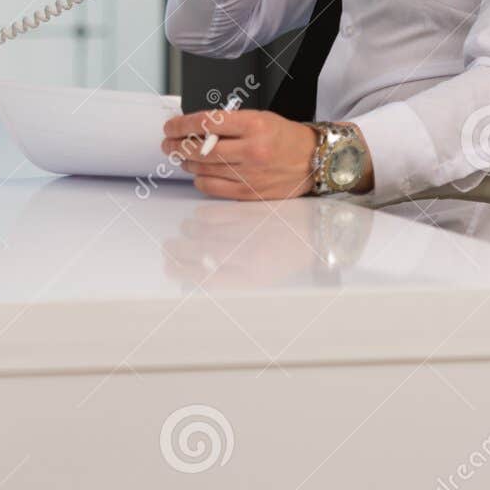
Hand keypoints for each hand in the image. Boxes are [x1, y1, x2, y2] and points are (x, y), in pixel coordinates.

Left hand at [160, 108, 316, 200]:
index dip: (182, 124)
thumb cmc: (286, 138)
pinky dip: (201, 179)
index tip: (170, 126)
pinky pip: (213, 187)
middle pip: (201, 149)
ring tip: (182, 157)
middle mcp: (252, 150)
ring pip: (204, 169)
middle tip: (168, 143)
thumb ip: (228, 123)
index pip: (207, 122)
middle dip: (177, 145)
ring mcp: (251, 174)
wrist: (315, 160)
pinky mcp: (250, 193)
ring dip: (187, 162)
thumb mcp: (260, 118)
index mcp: (255, 125)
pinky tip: (199, 172)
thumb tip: (194, 129)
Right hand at [163, 201, 319, 286]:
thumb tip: (202, 275)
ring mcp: (250, 230)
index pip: (207, 279)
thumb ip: (235, 276)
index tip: (171, 270)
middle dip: (180, 252)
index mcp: (253, 278)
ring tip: (183, 232)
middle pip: (202, 254)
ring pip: (207, 231)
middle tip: (169, 248)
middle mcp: (249, 255)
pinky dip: (205, 215)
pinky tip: (200, 217)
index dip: (184, 274)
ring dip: (190, 232)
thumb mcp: (266, 276)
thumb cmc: (292, 257)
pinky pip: (220, 212)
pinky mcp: (253, 210)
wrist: (321, 232)